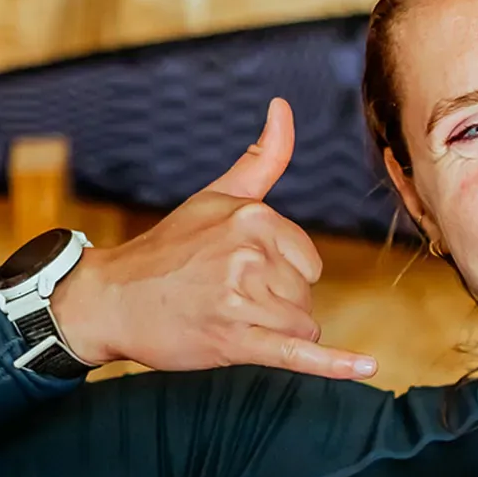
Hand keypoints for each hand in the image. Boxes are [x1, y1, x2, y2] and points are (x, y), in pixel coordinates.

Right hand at [51, 98, 378, 379]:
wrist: (109, 300)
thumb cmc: (167, 250)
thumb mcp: (214, 197)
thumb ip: (260, 160)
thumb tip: (283, 107)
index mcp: (253, 217)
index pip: (310, 262)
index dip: (281, 275)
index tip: (237, 274)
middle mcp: (250, 253)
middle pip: (306, 295)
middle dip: (275, 305)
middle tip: (223, 299)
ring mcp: (242, 299)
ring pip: (302, 326)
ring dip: (271, 333)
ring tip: (225, 320)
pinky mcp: (235, 341)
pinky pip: (298, 354)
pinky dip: (335, 364)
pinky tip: (367, 369)